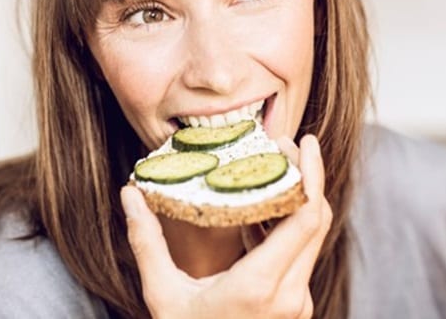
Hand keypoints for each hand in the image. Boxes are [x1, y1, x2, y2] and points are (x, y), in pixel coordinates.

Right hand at [120, 134, 332, 318]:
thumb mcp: (161, 295)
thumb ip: (146, 242)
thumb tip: (129, 195)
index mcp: (259, 287)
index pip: (306, 218)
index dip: (311, 175)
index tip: (302, 143)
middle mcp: (289, 294)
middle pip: (316, 221)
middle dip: (307, 176)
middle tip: (282, 144)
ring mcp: (297, 303)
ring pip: (311, 237)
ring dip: (298, 199)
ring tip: (271, 168)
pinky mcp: (295, 306)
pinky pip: (300, 255)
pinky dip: (287, 226)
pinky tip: (260, 209)